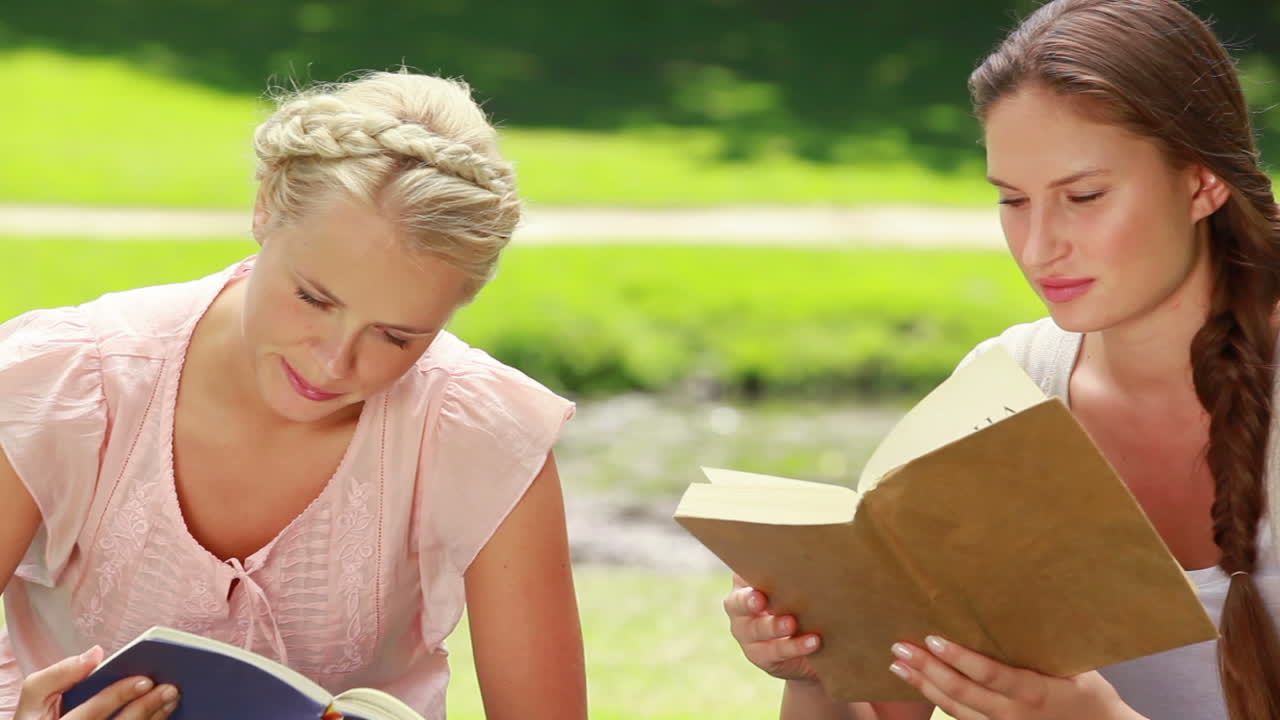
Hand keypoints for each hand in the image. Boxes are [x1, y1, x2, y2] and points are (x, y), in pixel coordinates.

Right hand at [15, 646, 181, 719]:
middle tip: (169, 688)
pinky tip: (164, 711)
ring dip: (155, 717)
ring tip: (171, 697)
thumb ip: (58, 674)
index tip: (145, 680)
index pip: (91, 714)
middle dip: (145, 707)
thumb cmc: (38, 719)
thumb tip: (95, 654)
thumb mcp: (34, 699)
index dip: (118, 696)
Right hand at [723, 574, 822, 681]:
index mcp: (744, 584)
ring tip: (792, 623)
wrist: (805, 644)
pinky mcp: (759, 655)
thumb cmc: (797, 602)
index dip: (745, 577)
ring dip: (775, 626)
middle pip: (738, 604)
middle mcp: (739, 608)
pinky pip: (774, 652)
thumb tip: (809, 555)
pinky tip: (812, 642)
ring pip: (756, 630)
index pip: (740, 576)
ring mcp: (746, 634)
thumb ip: (791, 576)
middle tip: (761, 599)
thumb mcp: (792, 587)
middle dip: (750, 602)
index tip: (758, 583)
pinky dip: (794, 647)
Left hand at [888, 636, 1140, 719]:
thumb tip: (1011, 605)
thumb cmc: (1089, 693)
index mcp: (1033, 692)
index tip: (933, 640)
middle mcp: (1013, 714)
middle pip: (961, 693)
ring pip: (954, 708)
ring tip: (897, 665)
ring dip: (923, 685)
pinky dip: (936, 699)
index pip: (989, 675)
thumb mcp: (1071, 665)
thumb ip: (1037, 645)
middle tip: (899, 648)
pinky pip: (960, 717)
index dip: (959, 659)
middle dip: (927, 670)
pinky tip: (919, 684)